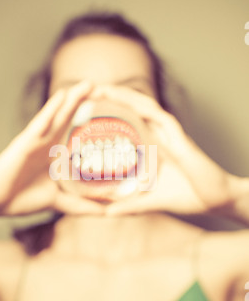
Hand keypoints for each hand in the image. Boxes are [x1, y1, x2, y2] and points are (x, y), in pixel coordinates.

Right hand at [0, 81, 103, 216]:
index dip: (89, 118)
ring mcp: (36, 141)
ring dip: (72, 100)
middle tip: (102, 87)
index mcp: (55, 154)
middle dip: (84, 102)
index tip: (111, 109)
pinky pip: (40, 124)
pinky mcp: (24, 143)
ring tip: (87, 85)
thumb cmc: (23, 199)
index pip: (75, 131)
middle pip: (68, 119)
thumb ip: (81, 205)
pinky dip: (51, 110)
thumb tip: (106, 213)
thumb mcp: (59, 202)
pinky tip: (62, 96)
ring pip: (57, 116)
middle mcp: (47, 144)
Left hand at [90, 85, 240, 216]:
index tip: (84, 110)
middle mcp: (158, 135)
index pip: (127, 122)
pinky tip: (124, 98)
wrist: (216, 199)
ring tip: (99, 88)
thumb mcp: (150, 201)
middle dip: (109, 98)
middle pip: (132, 109)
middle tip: (85, 92)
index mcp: (152, 146)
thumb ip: (130, 204)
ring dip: (121, 95)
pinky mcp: (179, 137)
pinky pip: (158, 116)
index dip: (108, 112)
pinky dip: (141, 105)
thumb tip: (105, 212)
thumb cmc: (188, 196)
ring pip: (142, 106)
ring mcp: (169, 133)